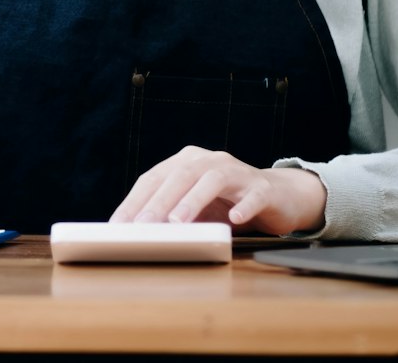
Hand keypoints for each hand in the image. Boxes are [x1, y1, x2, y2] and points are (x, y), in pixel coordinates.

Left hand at [109, 146, 325, 235]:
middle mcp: (210, 161)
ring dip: (193, 200)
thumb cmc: (228, 204)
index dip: (134, 200)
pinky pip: (253, 195)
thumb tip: (139, 236)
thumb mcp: (196, 209)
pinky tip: (234, 219)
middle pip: (180, 176)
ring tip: (178, 222)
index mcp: (187, 162)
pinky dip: (243, 206)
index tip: (118, 225)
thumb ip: (172, 216)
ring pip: (212, 180)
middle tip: (142, 225)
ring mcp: (238, 172)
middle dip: (158, 201)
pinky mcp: (263, 187)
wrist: (279, 196)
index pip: (154, 178)